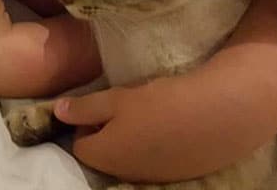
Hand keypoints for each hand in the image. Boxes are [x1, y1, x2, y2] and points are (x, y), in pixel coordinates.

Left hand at [54, 81, 184, 182]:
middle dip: (108, 132)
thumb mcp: (117, 98)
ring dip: (132, 139)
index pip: (79, 144)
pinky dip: (156, 146)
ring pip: (129, 159)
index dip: (87, 122)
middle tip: (127, 106)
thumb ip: (85, 107)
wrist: (218, 115)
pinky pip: (154, 162)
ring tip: (151, 114)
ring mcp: (152, 177)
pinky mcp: (177, 175)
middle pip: (104, 154)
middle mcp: (124, 173)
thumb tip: (58, 111)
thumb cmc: (160, 103)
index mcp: (104, 156)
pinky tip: (171, 126)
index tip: (104, 104)